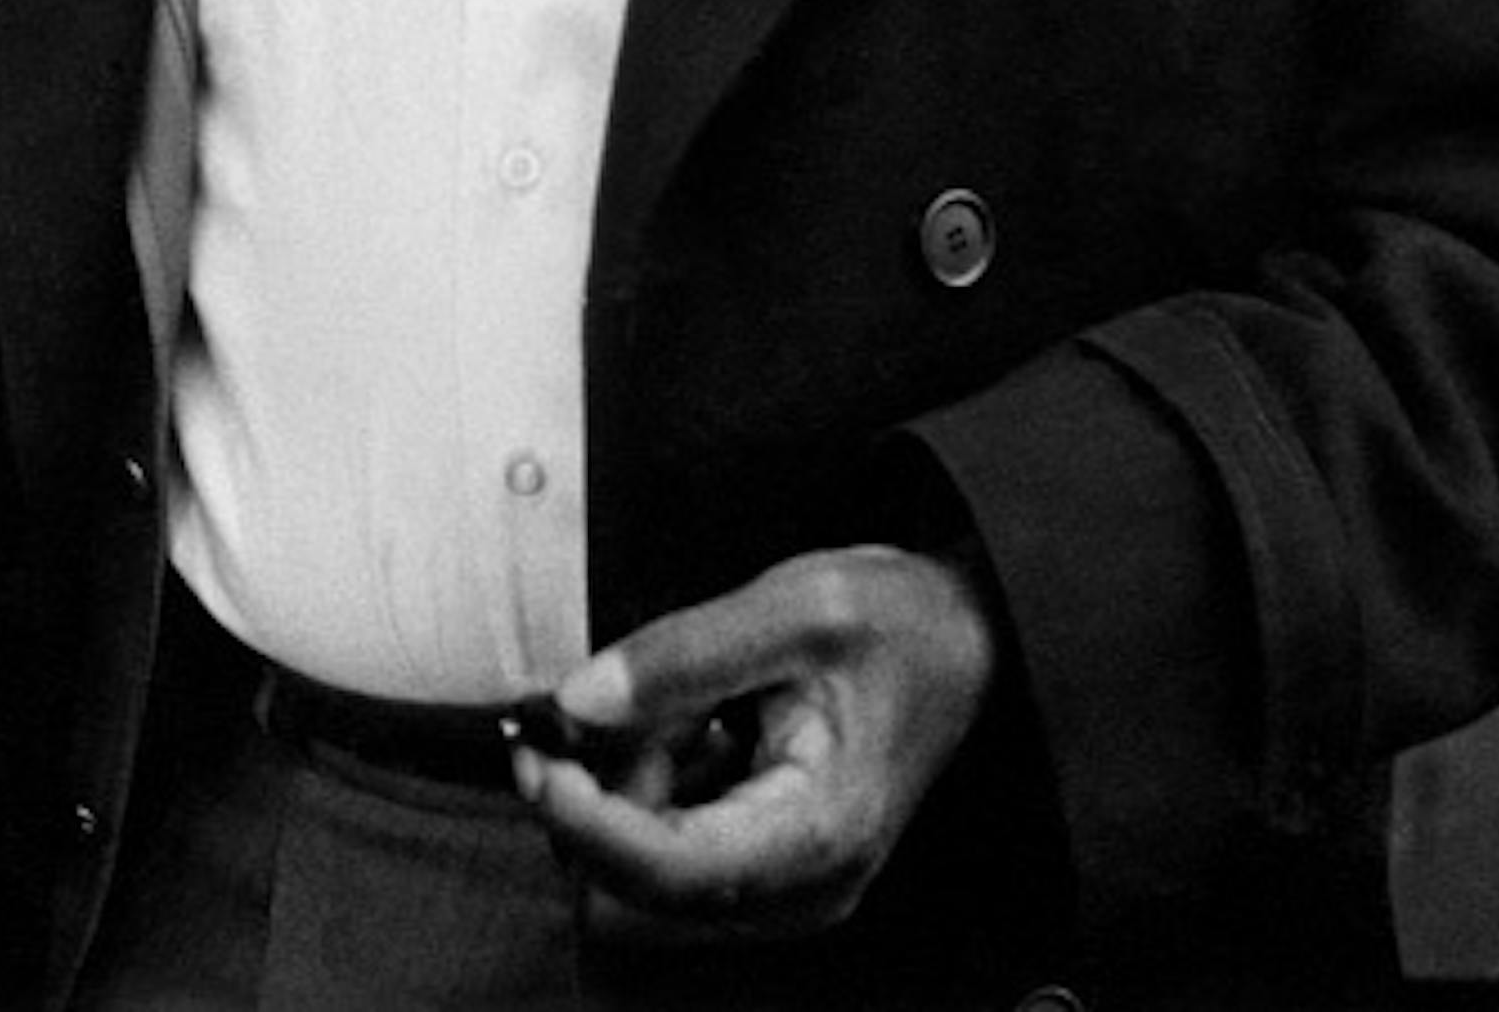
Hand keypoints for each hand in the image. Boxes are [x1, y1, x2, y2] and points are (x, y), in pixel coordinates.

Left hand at [517, 542, 994, 942]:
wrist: (962, 642)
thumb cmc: (898, 623)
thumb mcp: (798, 604)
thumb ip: (682, 653)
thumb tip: (573, 700)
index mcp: (819, 836)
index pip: (666, 872)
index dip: (581, 817)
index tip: (536, 743)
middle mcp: (801, 893)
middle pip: (635, 892)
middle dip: (603, 799)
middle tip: (622, 700)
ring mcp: (780, 895)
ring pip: (637, 878)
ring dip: (626, 789)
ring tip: (688, 705)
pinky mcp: (759, 878)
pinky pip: (660, 857)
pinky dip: (649, 791)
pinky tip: (696, 729)